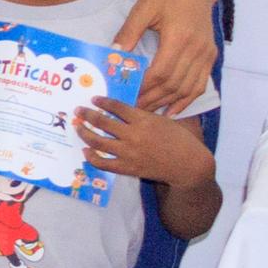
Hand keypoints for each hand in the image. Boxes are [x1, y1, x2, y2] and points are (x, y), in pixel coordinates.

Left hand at [79, 96, 213, 186]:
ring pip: (98, 141)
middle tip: (79, 110)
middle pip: (102, 122)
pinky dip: (92, 156)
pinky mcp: (128, 168)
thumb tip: (126, 108)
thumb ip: (145, 114)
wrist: (189, 165)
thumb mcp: (165, 120)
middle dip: (87, 114)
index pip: (116, 107)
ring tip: (78, 127)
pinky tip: (86, 150)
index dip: (103, 102)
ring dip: (84, 133)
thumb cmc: (181, 140)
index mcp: (143, 120)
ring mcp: (129, 153)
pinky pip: (103, 163)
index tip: (94, 99)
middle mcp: (133, 135)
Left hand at [117, 0, 226, 116]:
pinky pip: (200, 84)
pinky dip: (187, 99)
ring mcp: (206, 54)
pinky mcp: (210, 55)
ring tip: (148, 111)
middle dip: (152, 99)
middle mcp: (196, 50)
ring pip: (188, 88)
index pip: (160, 73)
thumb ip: (129, 32)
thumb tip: (114, 54)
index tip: (126, 96)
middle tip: (132, 108)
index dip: (143, 88)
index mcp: (178, 38)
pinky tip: (173, 108)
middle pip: (173, 85)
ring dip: (168, 103)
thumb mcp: (143, 8)